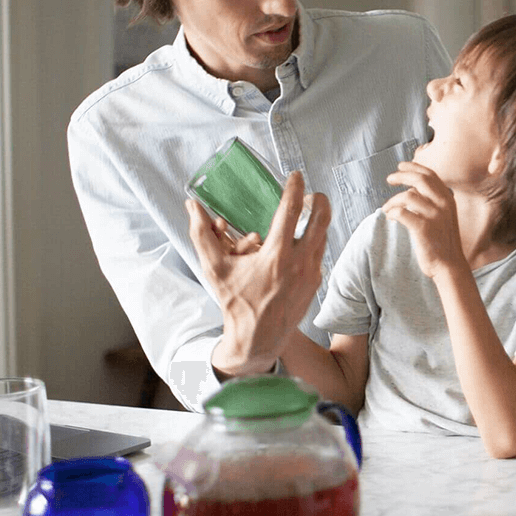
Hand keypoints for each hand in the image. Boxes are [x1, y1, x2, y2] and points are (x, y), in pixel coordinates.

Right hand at [187, 171, 330, 375]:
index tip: (295, 175)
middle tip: (309, 193)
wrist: (257, 339)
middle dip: (319, 199)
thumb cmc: (235, 303)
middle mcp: (300, 263)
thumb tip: (192, 207)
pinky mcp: (316, 283)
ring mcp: (312, 274)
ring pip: (323, 235)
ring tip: (305, 213)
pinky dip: (313, 241)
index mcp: (277, 256)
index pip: (292, 211)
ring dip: (317, 221)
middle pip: (322, 219)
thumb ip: (202, 234)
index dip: (295, 188)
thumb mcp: (215, 269)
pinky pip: (319, 253)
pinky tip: (299, 240)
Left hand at [382, 161, 462, 277]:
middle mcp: (443, 204)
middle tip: (389, 179)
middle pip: (420, 180)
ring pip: (407, 197)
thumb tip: (410, 191)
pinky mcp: (423, 228)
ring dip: (392, 201)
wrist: (449, 266)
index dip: (414, 167)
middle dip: (401, 176)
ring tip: (387, 209)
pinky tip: (390, 218)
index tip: (400, 166)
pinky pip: (402, 213)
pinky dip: (392, 213)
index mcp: (448, 199)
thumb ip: (430, 202)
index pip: (430, 175)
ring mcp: (434, 216)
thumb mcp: (442, 217)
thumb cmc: (442, 242)